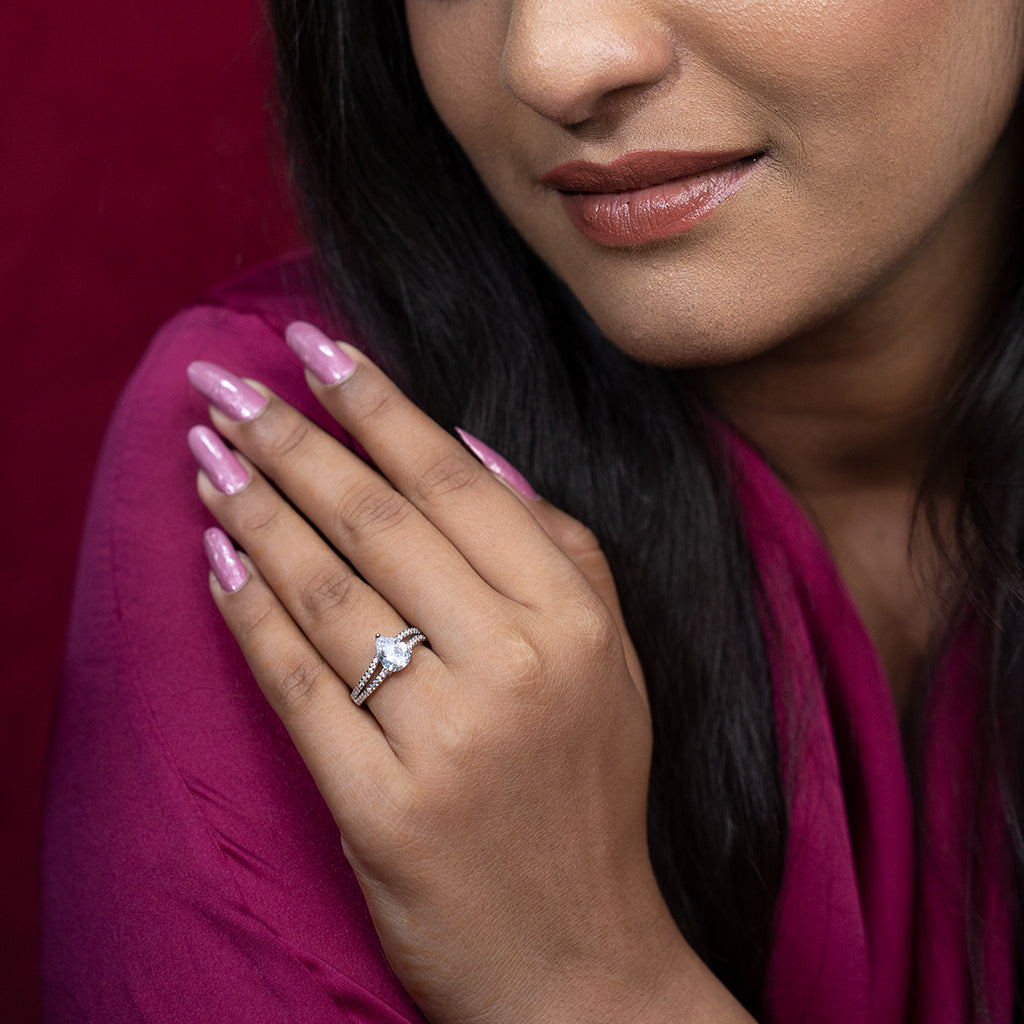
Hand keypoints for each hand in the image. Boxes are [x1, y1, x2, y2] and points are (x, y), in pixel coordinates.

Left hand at [187, 323, 746, 1023]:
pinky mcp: (384, 808)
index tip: (315, 346)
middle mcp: (517, 666)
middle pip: (379, 522)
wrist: (579, 958)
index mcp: (575, 620)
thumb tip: (469, 447)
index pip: (456, 483)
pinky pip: (298, 685)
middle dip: (289, 437)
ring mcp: (449, 739)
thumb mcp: (614, 662)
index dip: (378, 405)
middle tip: (223, 380)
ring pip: (328, 592)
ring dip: (255, 509)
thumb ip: (560, 545)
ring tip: (204, 452)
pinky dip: (248, 613)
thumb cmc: (590, 795)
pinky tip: (215, 554)